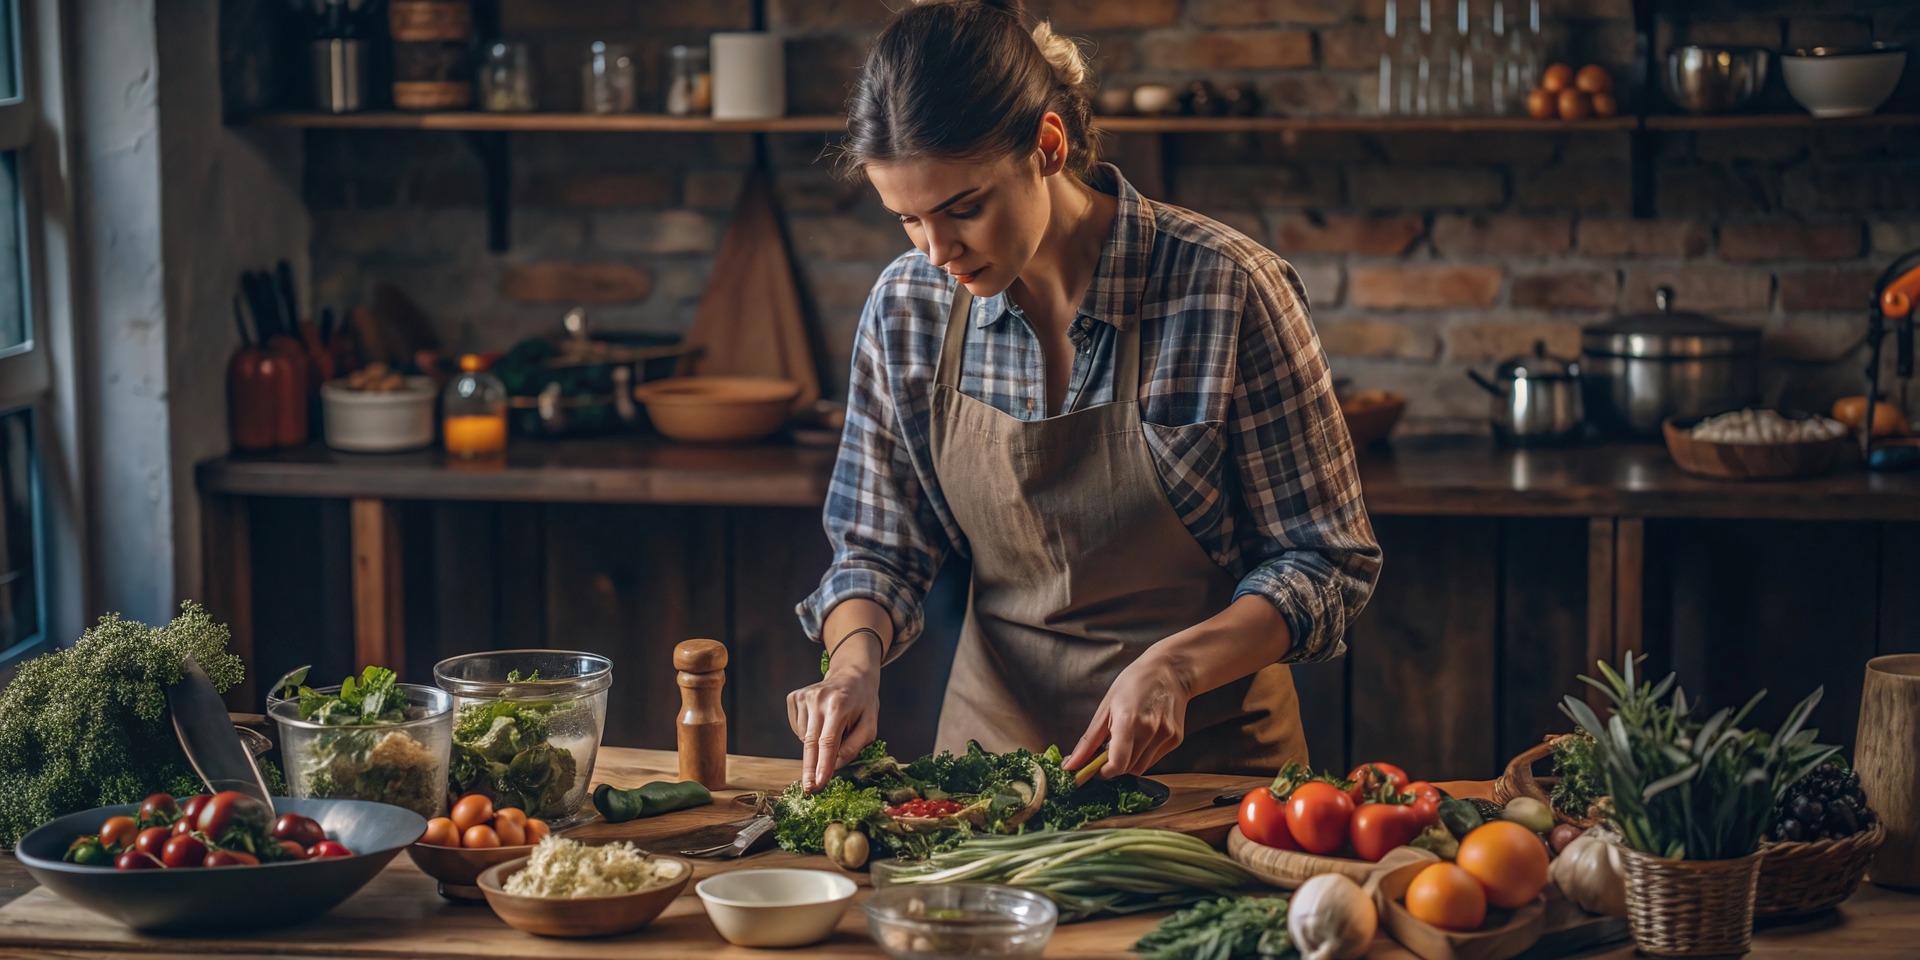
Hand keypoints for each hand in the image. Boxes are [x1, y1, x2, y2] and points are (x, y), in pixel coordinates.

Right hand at [786, 662, 879, 791]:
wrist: (851, 673)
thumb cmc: (863, 702)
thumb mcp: (869, 725)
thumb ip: (853, 747)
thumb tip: (833, 767)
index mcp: (839, 704)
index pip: (828, 741)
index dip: (822, 765)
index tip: (818, 784)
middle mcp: (818, 698)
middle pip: (810, 742)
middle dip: (810, 769)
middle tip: (810, 790)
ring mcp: (803, 696)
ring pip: (804, 738)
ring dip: (816, 745)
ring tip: (832, 729)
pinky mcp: (794, 697)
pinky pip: (797, 729)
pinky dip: (808, 734)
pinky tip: (820, 722)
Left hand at [1064, 651, 1192, 777]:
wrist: (1171, 670)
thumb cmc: (1135, 682)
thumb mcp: (1106, 707)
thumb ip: (1089, 741)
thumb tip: (1071, 764)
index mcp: (1129, 721)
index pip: (1116, 765)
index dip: (1102, 772)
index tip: (1093, 768)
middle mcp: (1150, 731)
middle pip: (1127, 769)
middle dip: (1112, 766)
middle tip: (1105, 750)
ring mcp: (1166, 736)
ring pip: (1141, 767)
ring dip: (1127, 762)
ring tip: (1124, 740)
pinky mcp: (1176, 739)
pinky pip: (1153, 759)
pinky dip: (1142, 755)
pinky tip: (1140, 736)